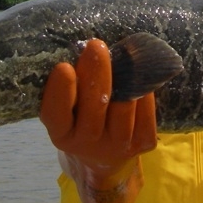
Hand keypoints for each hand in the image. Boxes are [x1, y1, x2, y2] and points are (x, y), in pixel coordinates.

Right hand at [39, 38, 156, 202]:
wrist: (105, 156)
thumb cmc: (81, 119)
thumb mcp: (67, 109)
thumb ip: (71, 87)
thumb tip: (84, 49)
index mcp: (61, 134)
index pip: (57, 114)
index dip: (60, 92)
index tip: (63, 67)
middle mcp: (87, 144)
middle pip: (95, 107)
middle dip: (97, 73)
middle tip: (96, 46)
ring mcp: (118, 146)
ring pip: (124, 106)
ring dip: (125, 76)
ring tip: (124, 54)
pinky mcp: (144, 143)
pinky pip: (146, 111)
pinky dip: (144, 90)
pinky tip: (141, 74)